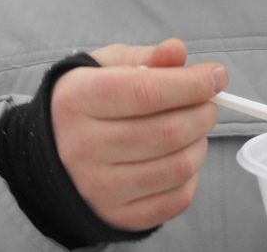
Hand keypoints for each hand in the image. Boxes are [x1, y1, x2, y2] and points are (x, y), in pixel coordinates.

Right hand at [49, 38, 225, 230]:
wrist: (49, 155)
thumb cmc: (86, 102)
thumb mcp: (105, 67)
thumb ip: (145, 57)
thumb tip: (178, 51)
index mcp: (79, 100)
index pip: (148, 92)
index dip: (192, 83)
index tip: (217, 76)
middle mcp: (84, 147)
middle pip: (169, 131)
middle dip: (203, 112)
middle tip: (208, 103)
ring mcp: (99, 187)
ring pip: (178, 166)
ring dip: (200, 143)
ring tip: (193, 129)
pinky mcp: (116, 215)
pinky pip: (176, 200)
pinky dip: (191, 177)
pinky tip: (180, 157)